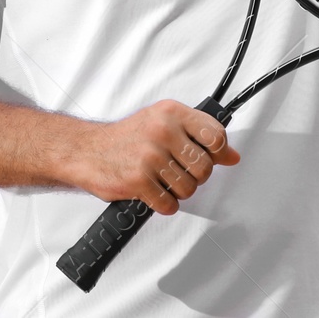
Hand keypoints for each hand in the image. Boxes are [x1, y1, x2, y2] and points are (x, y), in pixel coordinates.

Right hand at [69, 100, 239, 214]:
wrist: (86, 150)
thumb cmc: (127, 138)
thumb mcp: (165, 123)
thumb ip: (199, 137)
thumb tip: (232, 156)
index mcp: (172, 113)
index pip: (216, 135)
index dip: (217, 152)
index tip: (210, 157)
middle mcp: (162, 131)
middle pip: (205, 168)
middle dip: (195, 177)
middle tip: (178, 171)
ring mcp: (150, 156)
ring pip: (188, 189)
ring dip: (178, 192)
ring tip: (162, 180)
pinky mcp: (138, 180)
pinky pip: (169, 204)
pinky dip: (163, 204)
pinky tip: (153, 192)